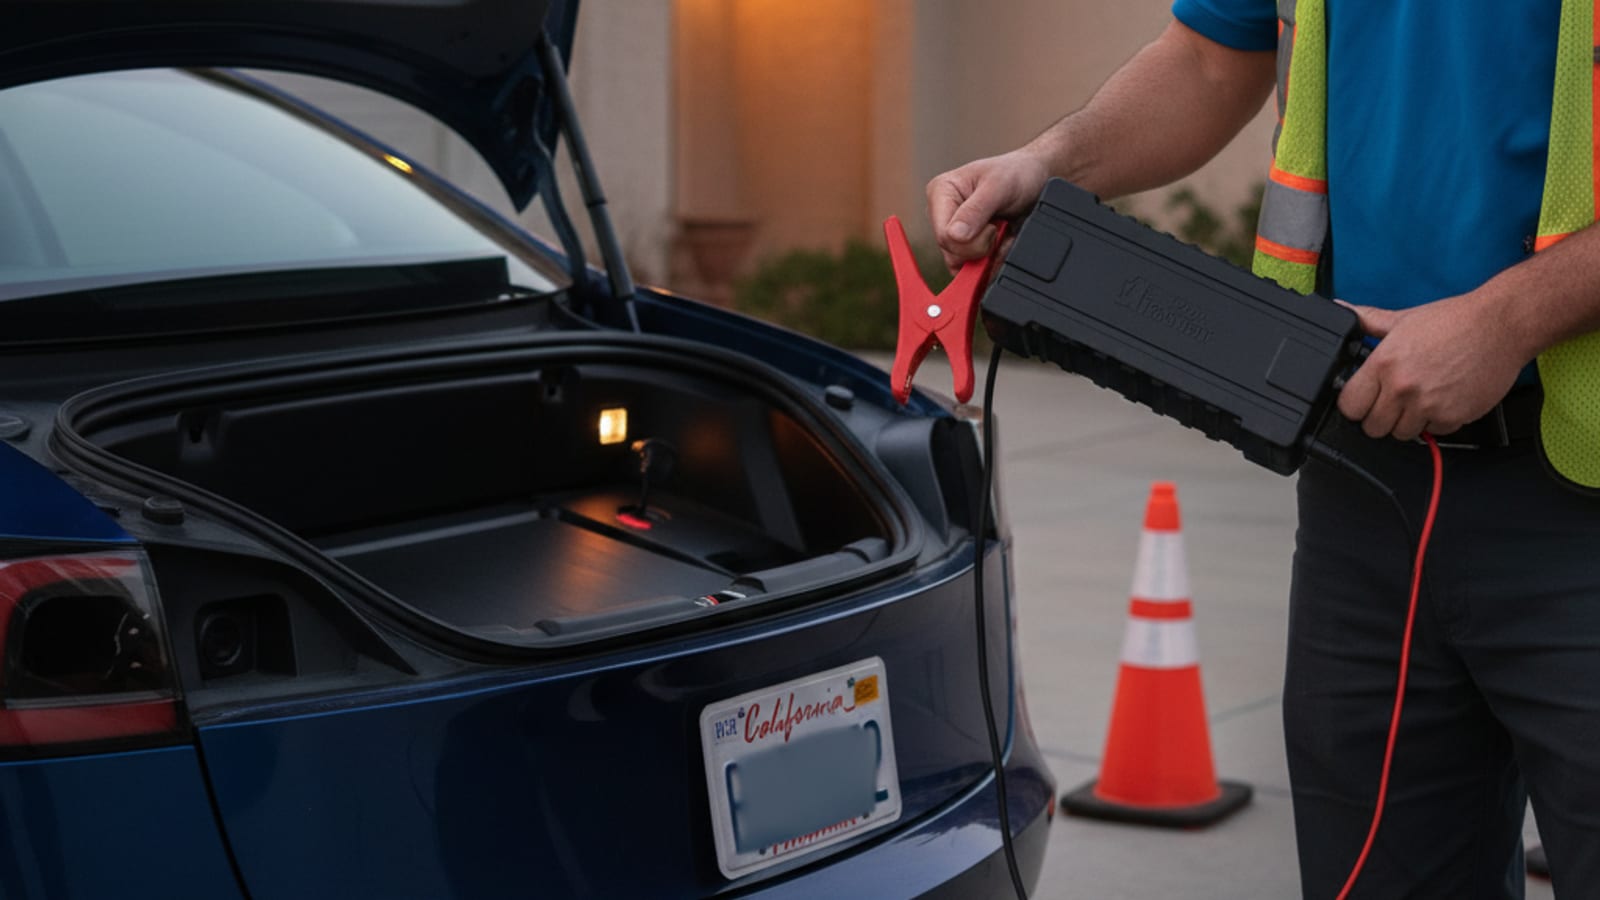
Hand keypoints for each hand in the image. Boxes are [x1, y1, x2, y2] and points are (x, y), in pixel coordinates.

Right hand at [926, 150, 1048, 271]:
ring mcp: (955, 232)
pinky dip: (994, 261)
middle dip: (981, 249)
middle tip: (999, 229)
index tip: (993, 227)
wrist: (1037, 179)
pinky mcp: (967, 245)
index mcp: (941, 192)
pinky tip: (1002, 242)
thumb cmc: (1018, 173)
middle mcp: (943, 214)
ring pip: (963, 264)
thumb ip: (976, 210)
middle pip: (952, 253)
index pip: (943, 236)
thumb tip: (954, 235)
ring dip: (990, 256)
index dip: (971, 241)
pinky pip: (975, 269)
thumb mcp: (999, 186)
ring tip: (1002, 233)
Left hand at [1336, 293, 1529, 440]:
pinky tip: (1443, 399)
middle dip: (1379, 417)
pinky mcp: (1454, 416)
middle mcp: (1403, 388)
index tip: (1363, 400)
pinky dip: (1437, 421)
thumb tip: (1341, 308)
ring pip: (1402, 434)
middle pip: (1373, 427)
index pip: (1349, 406)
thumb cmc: (1454, 320)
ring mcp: (1429, 405)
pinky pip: (1434, 432)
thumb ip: (1367, 320)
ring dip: (1408, 421)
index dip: (1354, 404)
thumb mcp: (1403, 318)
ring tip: (1419, 398)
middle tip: (1392, 402)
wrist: (1501, 325)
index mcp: (1384, 364)